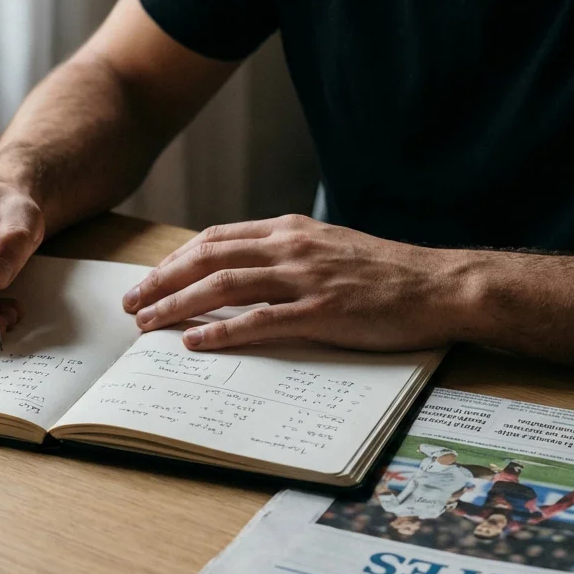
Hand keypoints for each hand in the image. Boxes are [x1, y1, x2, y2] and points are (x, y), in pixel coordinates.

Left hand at [122, 214, 467, 351]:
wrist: (441, 285)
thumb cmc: (386, 274)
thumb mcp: (328, 248)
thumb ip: (285, 255)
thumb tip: (241, 272)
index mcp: (290, 231)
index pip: (215, 239)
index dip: (175, 260)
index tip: (148, 280)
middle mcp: (292, 248)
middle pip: (208, 258)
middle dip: (162, 282)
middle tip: (131, 304)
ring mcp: (306, 279)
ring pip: (224, 286)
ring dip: (178, 305)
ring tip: (149, 324)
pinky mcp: (323, 312)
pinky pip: (260, 321)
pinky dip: (222, 331)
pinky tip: (195, 342)